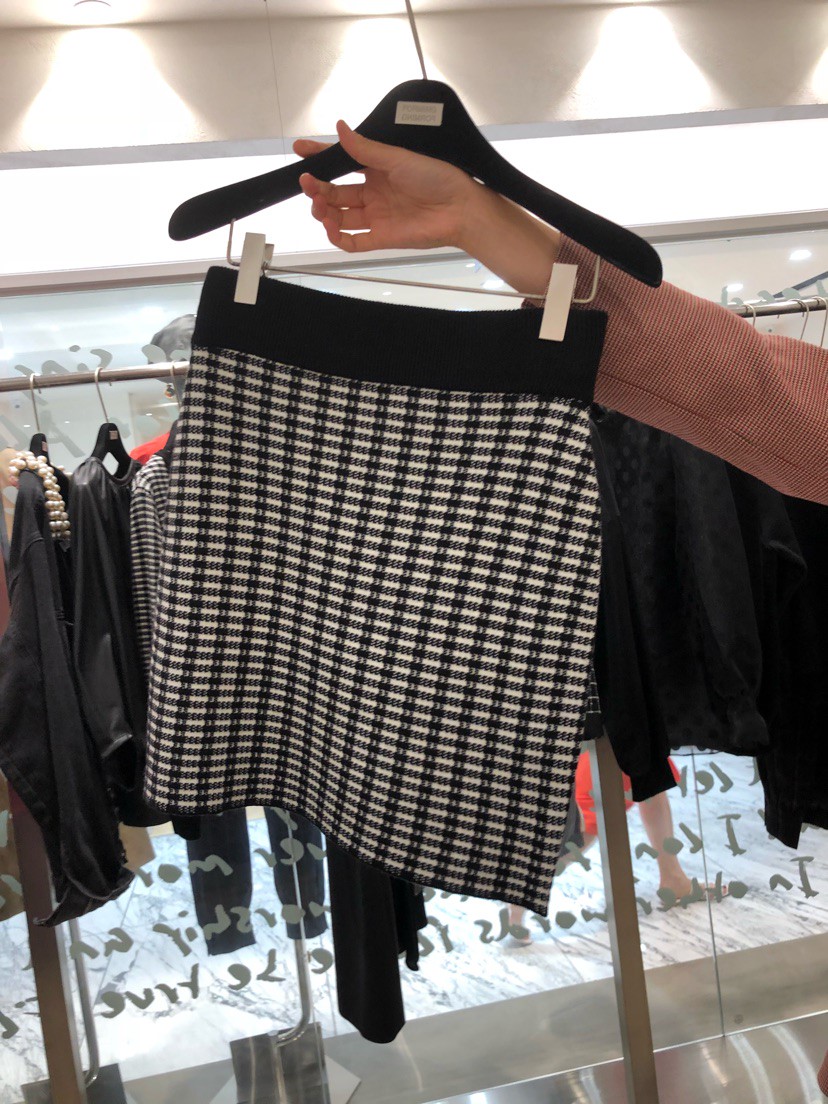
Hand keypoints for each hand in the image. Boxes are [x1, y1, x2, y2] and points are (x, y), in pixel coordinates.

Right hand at [294, 120, 479, 252]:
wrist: (460, 208)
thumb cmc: (437, 177)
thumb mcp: (397, 158)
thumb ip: (365, 149)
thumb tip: (340, 128)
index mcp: (376, 169)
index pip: (341, 163)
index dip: (320, 157)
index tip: (300, 151)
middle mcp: (373, 193)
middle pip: (335, 193)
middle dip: (318, 188)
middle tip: (307, 183)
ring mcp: (376, 216)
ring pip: (339, 217)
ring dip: (323, 211)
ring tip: (318, 205)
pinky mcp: (381, 238)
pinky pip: (353, 242)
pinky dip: (337, 237)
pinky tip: (330, 228)